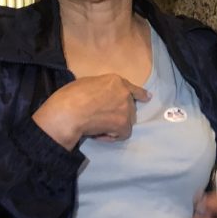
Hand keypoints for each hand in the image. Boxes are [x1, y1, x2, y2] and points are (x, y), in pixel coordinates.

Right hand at [32, 74, 150, 149]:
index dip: (140, 94)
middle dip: (118, 114)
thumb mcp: (87, 84)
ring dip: (115, 126)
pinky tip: (98, 134)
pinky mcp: (123, 123)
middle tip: (102, 119)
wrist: (68, 112)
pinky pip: (123, 134)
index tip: (147, 97)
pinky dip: (112, 137)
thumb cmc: (70, 98)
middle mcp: (124, 93)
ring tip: (96, 126)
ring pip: (127, 121)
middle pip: (129, 107)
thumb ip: (101, 89)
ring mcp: (126, 108)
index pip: (132, 88)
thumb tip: (102, 96)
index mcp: (115, 80)